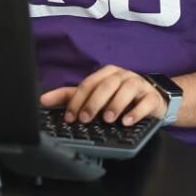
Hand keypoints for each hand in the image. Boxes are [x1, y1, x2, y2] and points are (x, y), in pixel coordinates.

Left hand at [39, 65, 167, 125]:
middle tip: (86, 118)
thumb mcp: (95, 95)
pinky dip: (136, 112)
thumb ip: (70, 96)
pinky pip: (145, 102)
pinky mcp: (151, 97)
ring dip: (115, 104)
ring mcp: (139, 85)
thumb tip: (43, 99)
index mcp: (107, 73)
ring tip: (108, 119)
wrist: (152, 100)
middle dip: (94, 102)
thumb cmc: (120, 97)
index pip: (89, 83)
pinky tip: (127, 122)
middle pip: (107, 84)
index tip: (70, 117)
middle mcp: (122, 76)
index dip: (78, 99)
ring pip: (127, 89)